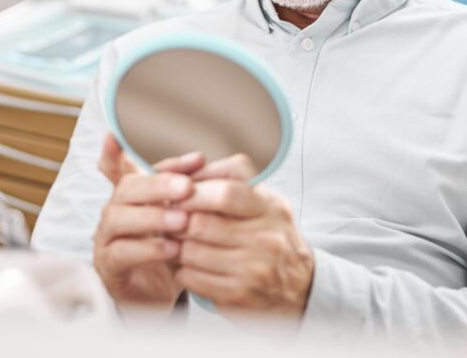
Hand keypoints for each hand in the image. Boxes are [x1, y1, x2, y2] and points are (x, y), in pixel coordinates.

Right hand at [92, 135, 203, 311]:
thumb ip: (183, 188)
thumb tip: (199, 158)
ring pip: (118, 218)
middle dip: (157, 185)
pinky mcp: (108, 265)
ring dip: (152, 217)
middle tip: (186, 187)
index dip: (146, 160)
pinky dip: (147, 249)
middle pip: (126, 188)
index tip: (180, 156)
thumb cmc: (166, 248)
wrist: (155, 293)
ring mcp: (107, 237)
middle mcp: (114, 210)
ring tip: (182, 221)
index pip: (136, 168)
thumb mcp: (178, 216)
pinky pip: (121, 252)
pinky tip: (173, 249)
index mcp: (130, 194)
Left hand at [176, 155, 314, 317]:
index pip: (225, 193)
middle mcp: (266, 238)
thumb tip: (187, 172)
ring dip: (174, 244)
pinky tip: (185, 263)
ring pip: (191, 252)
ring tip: (173, 239)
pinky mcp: (240, 296)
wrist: (300, 285)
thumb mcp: (262, 199)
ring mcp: (254, 270)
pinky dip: (181, 269)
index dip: (193, 193)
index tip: (177, 194)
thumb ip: (227, 177)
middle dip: (176, 220)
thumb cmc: (269, 232)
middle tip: (167, 218)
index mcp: (270, 207)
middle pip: (202, 224)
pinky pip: (192, 278)